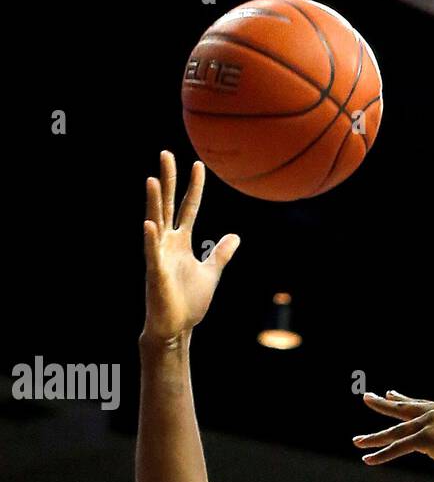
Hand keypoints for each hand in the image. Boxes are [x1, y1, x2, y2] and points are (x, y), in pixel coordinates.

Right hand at [143, 151, 239, 338]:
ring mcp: (160, 256)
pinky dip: (151, 239)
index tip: (198, 164)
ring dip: (154, 202)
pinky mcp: (156, 273)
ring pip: (156, 223)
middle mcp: (168, 243)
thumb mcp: (212, 273)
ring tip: (153, 179)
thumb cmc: (189, 301)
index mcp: (181, 242)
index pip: (189, 207)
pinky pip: (152, 253)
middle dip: (167, 180)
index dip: (194, 187)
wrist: (176, 327)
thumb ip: (221, 254)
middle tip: (166, 153)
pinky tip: (149, 224)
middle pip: (167, 205)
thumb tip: (235, 236)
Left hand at [353, 391, 433, 480]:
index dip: (401, 398)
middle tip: (366, 398)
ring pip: (396, 432)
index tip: (388, 393)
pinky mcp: (427, 438)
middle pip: (402, 409)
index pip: (418, 402)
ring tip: (357, 441)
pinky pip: (399, 448)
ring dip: (374, 438)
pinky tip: (369, 459)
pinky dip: (382, 454)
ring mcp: (430, 423)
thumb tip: (430, 442)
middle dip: (381, 404)